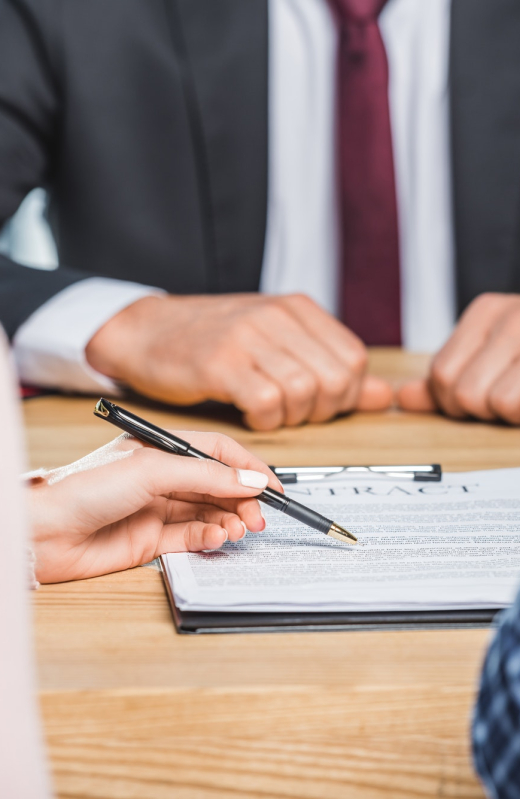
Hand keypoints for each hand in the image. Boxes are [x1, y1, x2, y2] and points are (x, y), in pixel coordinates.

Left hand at [28, 431, 281, 582]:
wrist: (45, 533)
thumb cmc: (83, 488)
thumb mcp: (152, 470)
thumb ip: (205, 476)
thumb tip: (249, 481)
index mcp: (162, 449)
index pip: (217, 453)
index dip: (247, 467)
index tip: (272, 485)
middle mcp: (163, 478)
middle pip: (218, 485)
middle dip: (242, 499)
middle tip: (258, 515)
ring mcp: (159, 509)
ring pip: (209, 513)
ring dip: (229, 520)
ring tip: (238, 529)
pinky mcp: (153, 540)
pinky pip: (193, 537)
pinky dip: (211, 537)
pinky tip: (217, 538)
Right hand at [86, 293, 392, 429]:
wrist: (145, 330)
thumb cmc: (211, 340)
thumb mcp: (277, 344)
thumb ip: (330, 367)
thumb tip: (383, 396)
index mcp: (297, 308)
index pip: (354, 360)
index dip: (344, 394)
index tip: (317, 402)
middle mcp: (276, 316)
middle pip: (335, 380)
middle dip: (320, 410)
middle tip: (292, 411)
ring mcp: (248, 337)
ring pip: (304, 392)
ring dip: (291, 417)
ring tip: (267, 410)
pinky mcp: (220, 363)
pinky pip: (267, 403)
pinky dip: (265, 420)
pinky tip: (250, 412)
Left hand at [398, 293, 519, 422]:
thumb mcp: (491, 356)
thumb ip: (448, 377)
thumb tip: (403, 397)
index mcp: (486, 312)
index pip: (440, 372)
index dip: (453, 401)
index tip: (482, 397)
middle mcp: (511, 316)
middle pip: (461, 390)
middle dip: (481, 411)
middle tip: (507, 400)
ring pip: (491, 401)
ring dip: (506, 414)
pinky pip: (512, 404)